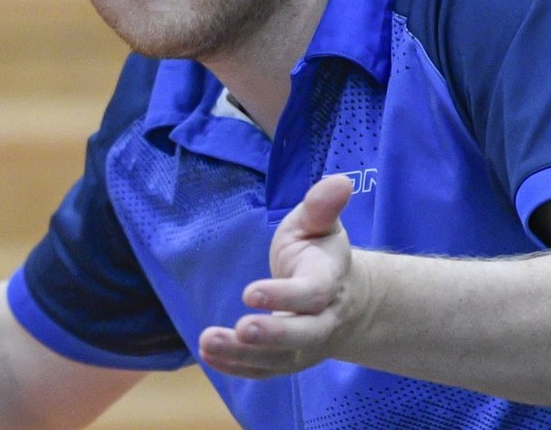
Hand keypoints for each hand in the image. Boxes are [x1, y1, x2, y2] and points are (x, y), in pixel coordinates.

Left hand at [199, 174, 360, 378]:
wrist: (342, 296)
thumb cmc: (320, 253)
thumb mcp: (319, 225)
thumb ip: (322, 206)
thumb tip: (340, 181)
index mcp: (329, 282)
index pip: (311, 294)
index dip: (284, 295)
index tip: (250, 292)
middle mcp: (322, 320)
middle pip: (303, 336)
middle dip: (273, 336)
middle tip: (242, 328)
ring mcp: (306, 347)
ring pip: (279, 358)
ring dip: (243, 354)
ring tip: (208, 342)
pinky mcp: (288, 360)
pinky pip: (264, 370)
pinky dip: (237, 366)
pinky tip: (209, 355)